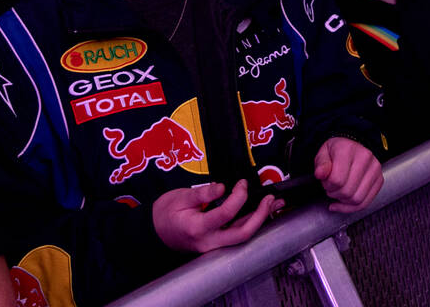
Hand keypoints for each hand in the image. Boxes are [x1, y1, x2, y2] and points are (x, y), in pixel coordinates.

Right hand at [153, 180, 277, 253]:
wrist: (154, 231)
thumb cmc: (165, 213)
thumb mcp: (180, 197)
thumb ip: (203, 193)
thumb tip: (222, 187)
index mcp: (197, 228)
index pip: (226, 214)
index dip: (238, 196)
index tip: (241, 183)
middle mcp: (208, 242)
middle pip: (242, 234)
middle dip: (260, 216)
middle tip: (271, 198)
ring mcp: (213, 246)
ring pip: (242, 237)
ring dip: (261, 220)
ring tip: (276, 204)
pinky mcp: (216, 244)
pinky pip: (237, 235)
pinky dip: (251, 222)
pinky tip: (261, 212)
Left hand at [314, 137, 382, 213]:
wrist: (353, 145)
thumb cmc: (337, 150)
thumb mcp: (323, 153)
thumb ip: (321, 164)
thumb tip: (320, 174)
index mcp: (348, 150)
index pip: (337, 180)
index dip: (327, 185)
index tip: (325, 182)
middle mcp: (365, 158)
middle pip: (347, 191)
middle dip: (335, 194)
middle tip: (330, 188)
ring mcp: (374, 169)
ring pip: (357, 199)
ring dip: (344, 202)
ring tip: (339, 192)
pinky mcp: (379, 180)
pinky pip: (366, 202)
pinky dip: (352, 207)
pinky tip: (344, 203)